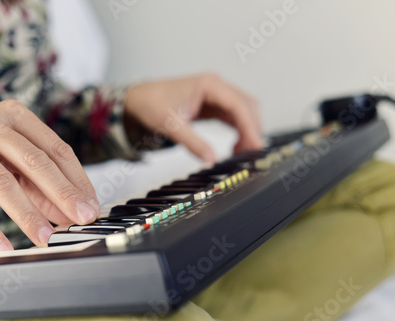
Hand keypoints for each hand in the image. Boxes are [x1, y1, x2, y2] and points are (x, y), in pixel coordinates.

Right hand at [0, 100, 99, 251]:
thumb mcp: (9, 169)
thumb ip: (39, 187)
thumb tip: (70, 213)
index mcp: (12, 115)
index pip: (54, 148)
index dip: (76, 179)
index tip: (90, 206)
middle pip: (33, 160)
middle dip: (61, 193)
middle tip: (80, 218)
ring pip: (0, 179)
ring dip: (26, 214)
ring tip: (44, 237)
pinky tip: (0, 245)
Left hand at [124, 73, 262, 163]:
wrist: (139, 99)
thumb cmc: (151, 104)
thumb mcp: (170, 126)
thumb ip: (192, 143)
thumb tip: (211, 160)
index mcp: (208, 85)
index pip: (237, 104)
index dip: (250, 126)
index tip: (255, 145)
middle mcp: (216, 87)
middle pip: (246, 107)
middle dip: (251, 130)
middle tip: (249, 154)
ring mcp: (216, 95)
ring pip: (243, 112)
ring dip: (247, 131)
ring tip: (241, 152)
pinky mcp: (214, 105)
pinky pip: (234, 117)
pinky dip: (239, 131)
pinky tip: (235, 146)